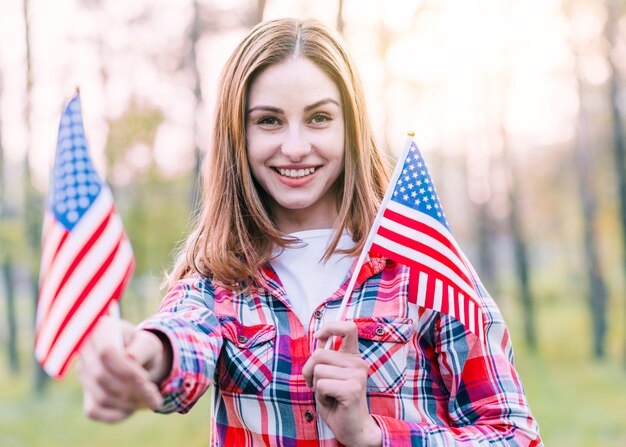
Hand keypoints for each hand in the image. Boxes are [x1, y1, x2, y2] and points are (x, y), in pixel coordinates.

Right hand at [77, 316, 169, 422]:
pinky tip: (135, 407)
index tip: (146, 380)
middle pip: (103, 377)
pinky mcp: (84, 393)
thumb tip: (129, 358)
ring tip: (151, 401)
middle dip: (133, 390)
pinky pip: (95, 411)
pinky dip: (117, 414)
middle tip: (156, 397)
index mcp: (100, 330)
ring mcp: (82, 373)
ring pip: (101, 396)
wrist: (139, 358)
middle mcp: (85, 351)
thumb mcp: (149, 343)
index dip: (126, 370)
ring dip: (130, 403)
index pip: (107, 352)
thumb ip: (141, 348)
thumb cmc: (143, 348)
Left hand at [302, 321, 381, 446]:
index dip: (330, 327)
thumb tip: (319, 338)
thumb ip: (326, 357)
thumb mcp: (329, 375)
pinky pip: (321, 385)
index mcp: (353, 357)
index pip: (348, 327)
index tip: (320, 337)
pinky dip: (320, 395)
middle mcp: (358, 363)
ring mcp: (357, 375)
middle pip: (319, 354)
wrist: (353, 429)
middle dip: (309, 370)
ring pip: (318, 370)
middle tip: (316, 385)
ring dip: (315, 385)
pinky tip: (331, 401)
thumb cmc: (338, 402)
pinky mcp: (352, 389)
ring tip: (327, 394)